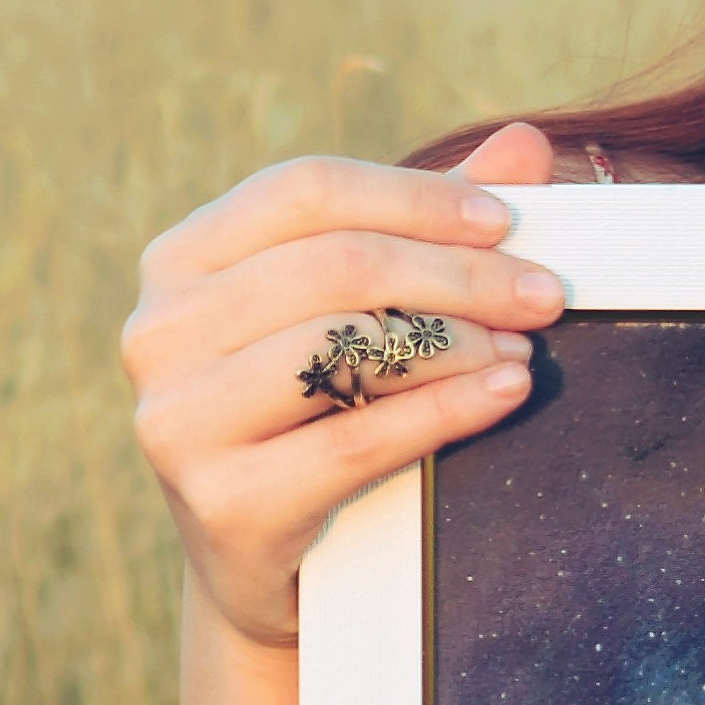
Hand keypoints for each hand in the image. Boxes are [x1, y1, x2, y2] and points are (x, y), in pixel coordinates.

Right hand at [121, 123, 570, 646]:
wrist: (263, 559)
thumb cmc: (312, 412)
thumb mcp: (354, 309)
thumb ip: (427, 226)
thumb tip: (528, 146)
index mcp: (181, 260)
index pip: (304, 190)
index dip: (413, 196)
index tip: (504, 220)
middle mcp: (161, 331)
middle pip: (333, 265)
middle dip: (459, 274)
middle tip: (543, 293)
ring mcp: (179, 418)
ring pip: (342, 347)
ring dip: (455, 341)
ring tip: (521, 347)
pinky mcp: (221, 500)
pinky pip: (357, 439)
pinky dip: (446, 411)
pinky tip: (502, 393)